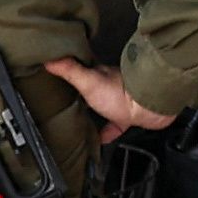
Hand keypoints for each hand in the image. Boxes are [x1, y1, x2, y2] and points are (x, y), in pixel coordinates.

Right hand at [44, 56, 176, 135]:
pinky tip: (100, 140)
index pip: (79, 70)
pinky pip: (115, 126)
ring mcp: (118, 101)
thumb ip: (69, 70)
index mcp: (97, 75)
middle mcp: (108, 86)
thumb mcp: (88, 81)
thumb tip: (48, 57)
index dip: (68, 71)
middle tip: (64, 102)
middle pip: (90, 89)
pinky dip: (107, 132)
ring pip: (102, 107)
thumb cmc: (120, 93)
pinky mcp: (128, 116)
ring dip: (93, 113)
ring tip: (78, 122)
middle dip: (78, 95)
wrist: (149, 106)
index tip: (55, 75)